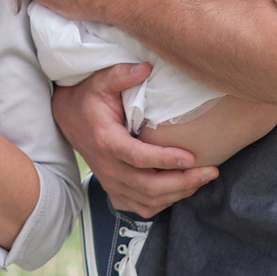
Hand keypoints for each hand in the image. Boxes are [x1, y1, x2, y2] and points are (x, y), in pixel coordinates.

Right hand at [51, 64, 217, 215]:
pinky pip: (140, 207)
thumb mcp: (100, 81)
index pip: (138, 157)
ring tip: (202, 179)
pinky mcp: (113, 190)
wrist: (66, 118)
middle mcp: (107, 167)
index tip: (192, 157)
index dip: (165, 159)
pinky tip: (180, 190)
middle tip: (210, 172)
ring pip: (147, 201)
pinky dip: (163, 203)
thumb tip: (146, 67)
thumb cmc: (88, 98)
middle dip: (182, 183)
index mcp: (106, 141)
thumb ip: (121, 74)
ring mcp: (109, 182)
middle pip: (148, 186)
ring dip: (177, 194)